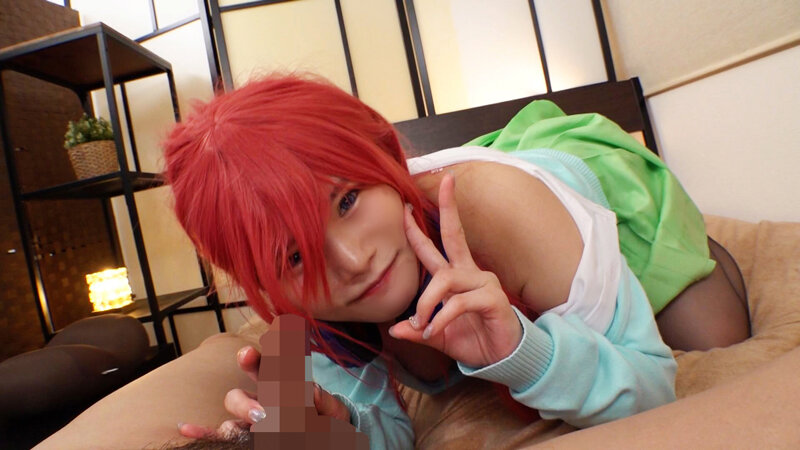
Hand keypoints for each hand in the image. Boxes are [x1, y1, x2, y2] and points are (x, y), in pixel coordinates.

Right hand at [178, 346, 349, 439]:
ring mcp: (253, 414)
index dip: (266, 354)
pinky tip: (186, 427)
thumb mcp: (333, 412)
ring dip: (240, 410)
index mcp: (286, 381)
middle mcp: (265, 394)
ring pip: (234, 404)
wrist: (326, 435)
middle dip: (249, 385)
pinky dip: (204, 430)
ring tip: (253, 422)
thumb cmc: (329, 420)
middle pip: (247, 382)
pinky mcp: (246, 433)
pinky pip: (222, 432)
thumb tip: (311, 391)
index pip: (273, 363)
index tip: (260, 347)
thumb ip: (324, 402)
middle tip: (264, 410)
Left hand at [388, 173, 521, 367]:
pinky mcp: (492, 298)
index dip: (418, 228)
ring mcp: (484, 283)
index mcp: (456, 277)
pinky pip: (458, 302)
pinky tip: (434, 330)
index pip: (436, 245)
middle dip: (449, 207)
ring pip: (445, 279)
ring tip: (422, 324)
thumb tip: (394, 329)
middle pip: (454, 235)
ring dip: (426, 302)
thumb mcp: (438, 337)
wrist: (502, 359)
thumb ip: (418, 330)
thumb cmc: (474, 341)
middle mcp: (470, 273)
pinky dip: (441, 317)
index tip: (405, 206)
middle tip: (446, 180)